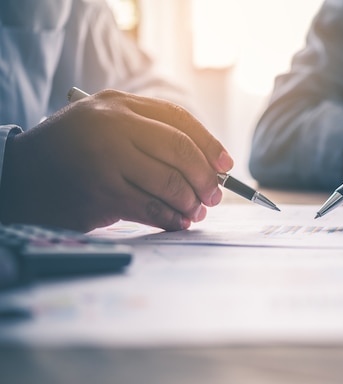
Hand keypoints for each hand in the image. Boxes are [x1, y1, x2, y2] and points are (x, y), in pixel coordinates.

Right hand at [0, 90, 232, 230]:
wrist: (19, 177)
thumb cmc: (71, 152)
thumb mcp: (103, 124)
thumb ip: (147, 132)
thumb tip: (207, 161)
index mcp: (117, 105)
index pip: (178, 119)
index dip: (209, 143)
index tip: (225, 164)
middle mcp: (112, 127)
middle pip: (181, 151)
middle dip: (205, 178)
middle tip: (213, 195)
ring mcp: (106, 160)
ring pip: (169, 183)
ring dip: (190, 202)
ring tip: (196, 211)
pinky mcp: (102, 195)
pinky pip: (152, 209)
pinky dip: (172, 219)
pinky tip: (179, 222)